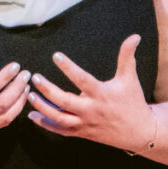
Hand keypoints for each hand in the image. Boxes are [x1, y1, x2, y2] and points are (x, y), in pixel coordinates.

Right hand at [0, 39, 28, 139]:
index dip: (5, 77)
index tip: (16, 66)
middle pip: (3, 103)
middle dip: (18, 88)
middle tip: (26, 74)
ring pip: (6, 116)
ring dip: (19, 102)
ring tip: (26, 87)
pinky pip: (2, 123)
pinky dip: (13, 112)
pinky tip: (17, 100)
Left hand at [29, 35, 158, 152]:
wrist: (138, 132)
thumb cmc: (133, 101)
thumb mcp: (129, 78)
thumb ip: (127, 57)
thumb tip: (135, 36)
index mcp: (101, 94)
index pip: (82, 79)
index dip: (68, 67)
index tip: (55, 55)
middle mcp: (91, 110)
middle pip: (64, 101)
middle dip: (47, 89)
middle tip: (34, 77)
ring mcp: (84, 123)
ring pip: (58, 118)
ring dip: (42, 107)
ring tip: (29, 94)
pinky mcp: (80, 132)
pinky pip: (59, 130)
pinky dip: (45, 124)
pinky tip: (31, 115)